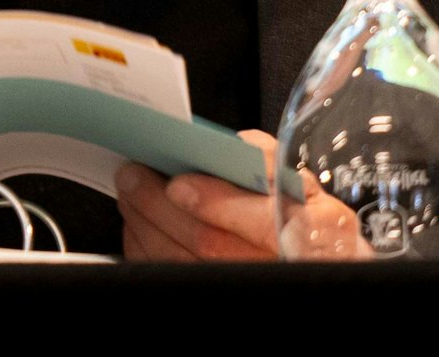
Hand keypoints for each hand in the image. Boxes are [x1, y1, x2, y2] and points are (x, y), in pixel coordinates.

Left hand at [116, 130, 372, 261]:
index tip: (178, 182)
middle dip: (159, 205)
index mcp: (309, 231)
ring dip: (145, 224)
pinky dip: (146, 248)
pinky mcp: (211, 292)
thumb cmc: (297, 216)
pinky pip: (170, 276)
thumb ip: (266, 161)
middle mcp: (275, 266)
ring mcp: (240, 285)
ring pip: (182, 262)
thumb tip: (227, 145)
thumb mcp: (299, 182)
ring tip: (129, 192)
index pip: (261, 223)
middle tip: (131, 174)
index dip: (214, 203)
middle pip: (207, 243)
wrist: (305, 257)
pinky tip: (139, 223)